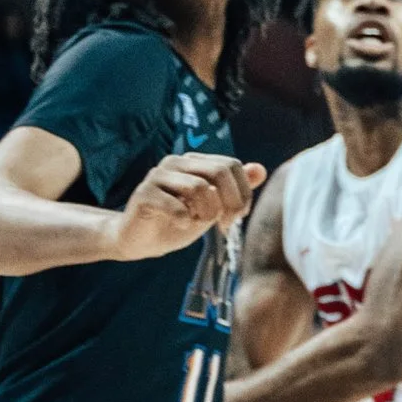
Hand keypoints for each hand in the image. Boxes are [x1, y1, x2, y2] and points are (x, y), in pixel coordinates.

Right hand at [111, 153, 263, 262]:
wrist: (141, 240)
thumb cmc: (179, 221)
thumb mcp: (214, 206)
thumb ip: (235, 188)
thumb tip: (260, 169)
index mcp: (195, 162)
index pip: (231, 165)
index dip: (242, 192)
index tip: (238, 216)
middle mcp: (177, 162)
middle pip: (219, 171)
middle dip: (230, 202)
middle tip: (225, 224)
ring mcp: (158, 175)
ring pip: (199, 187)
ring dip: (207, 212)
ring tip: (198, 222)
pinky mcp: (144, 194)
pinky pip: (175, 205)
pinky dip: (184, 220)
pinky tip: (180, 224)